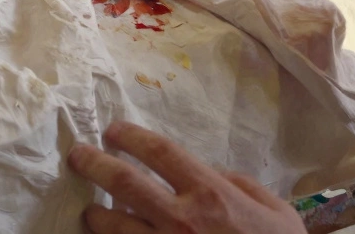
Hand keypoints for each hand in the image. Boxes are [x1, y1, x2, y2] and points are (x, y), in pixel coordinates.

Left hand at [68, 121, 304, 233]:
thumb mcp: (276, 212)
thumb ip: (242, 185)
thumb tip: (213, 172)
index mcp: (211, 194)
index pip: (160, 151)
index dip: (131, 136)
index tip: (112, 131)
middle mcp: (182, 220)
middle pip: (124, 182)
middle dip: (94, 164)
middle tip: (78, 155)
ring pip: (113, 226)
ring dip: (97, 215)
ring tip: (91, 210)